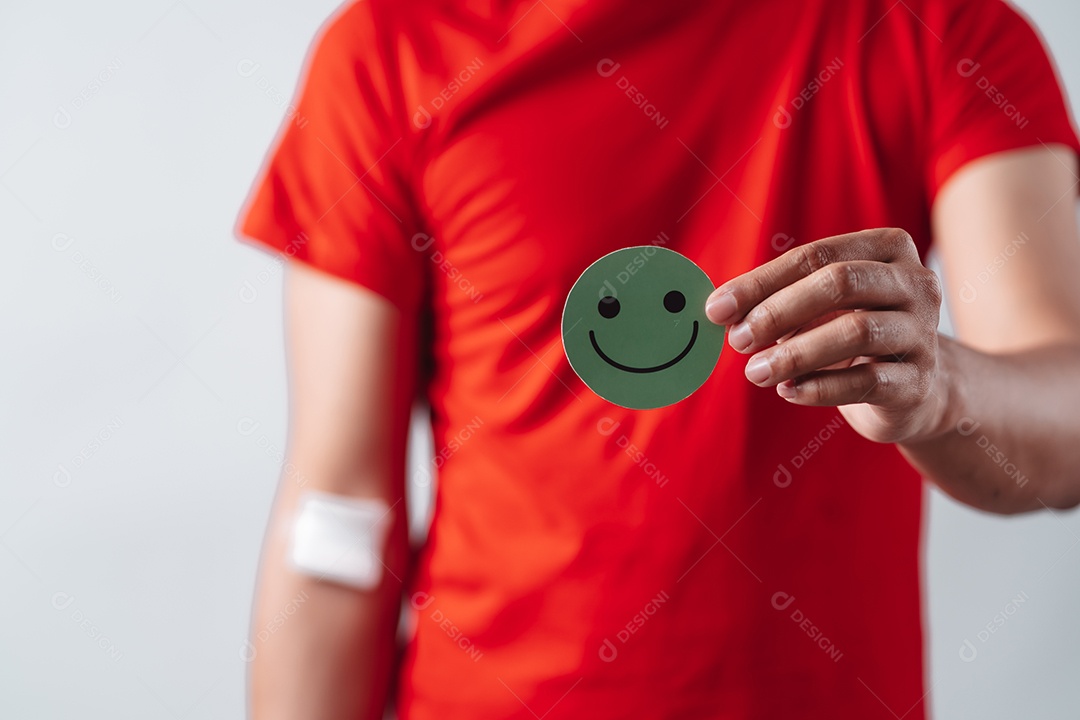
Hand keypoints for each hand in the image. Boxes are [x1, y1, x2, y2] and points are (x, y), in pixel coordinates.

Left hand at [705, 228, 948, 443]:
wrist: (915, 391)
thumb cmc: (854, 334)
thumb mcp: (819, 308)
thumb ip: (777, 301)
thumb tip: (721, 311)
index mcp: (887, 249)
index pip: (815, 255)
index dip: (761, 282)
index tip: (716, 309)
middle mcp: (915, 284)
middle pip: (840, 283)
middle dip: (778, 311)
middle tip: (738, 339)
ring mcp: (923, 333)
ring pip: (856, 332)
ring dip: (795, 353)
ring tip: (755, 371)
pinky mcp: (919, 382)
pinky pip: (867, 382)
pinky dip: (819, 387)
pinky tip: (787, 391)